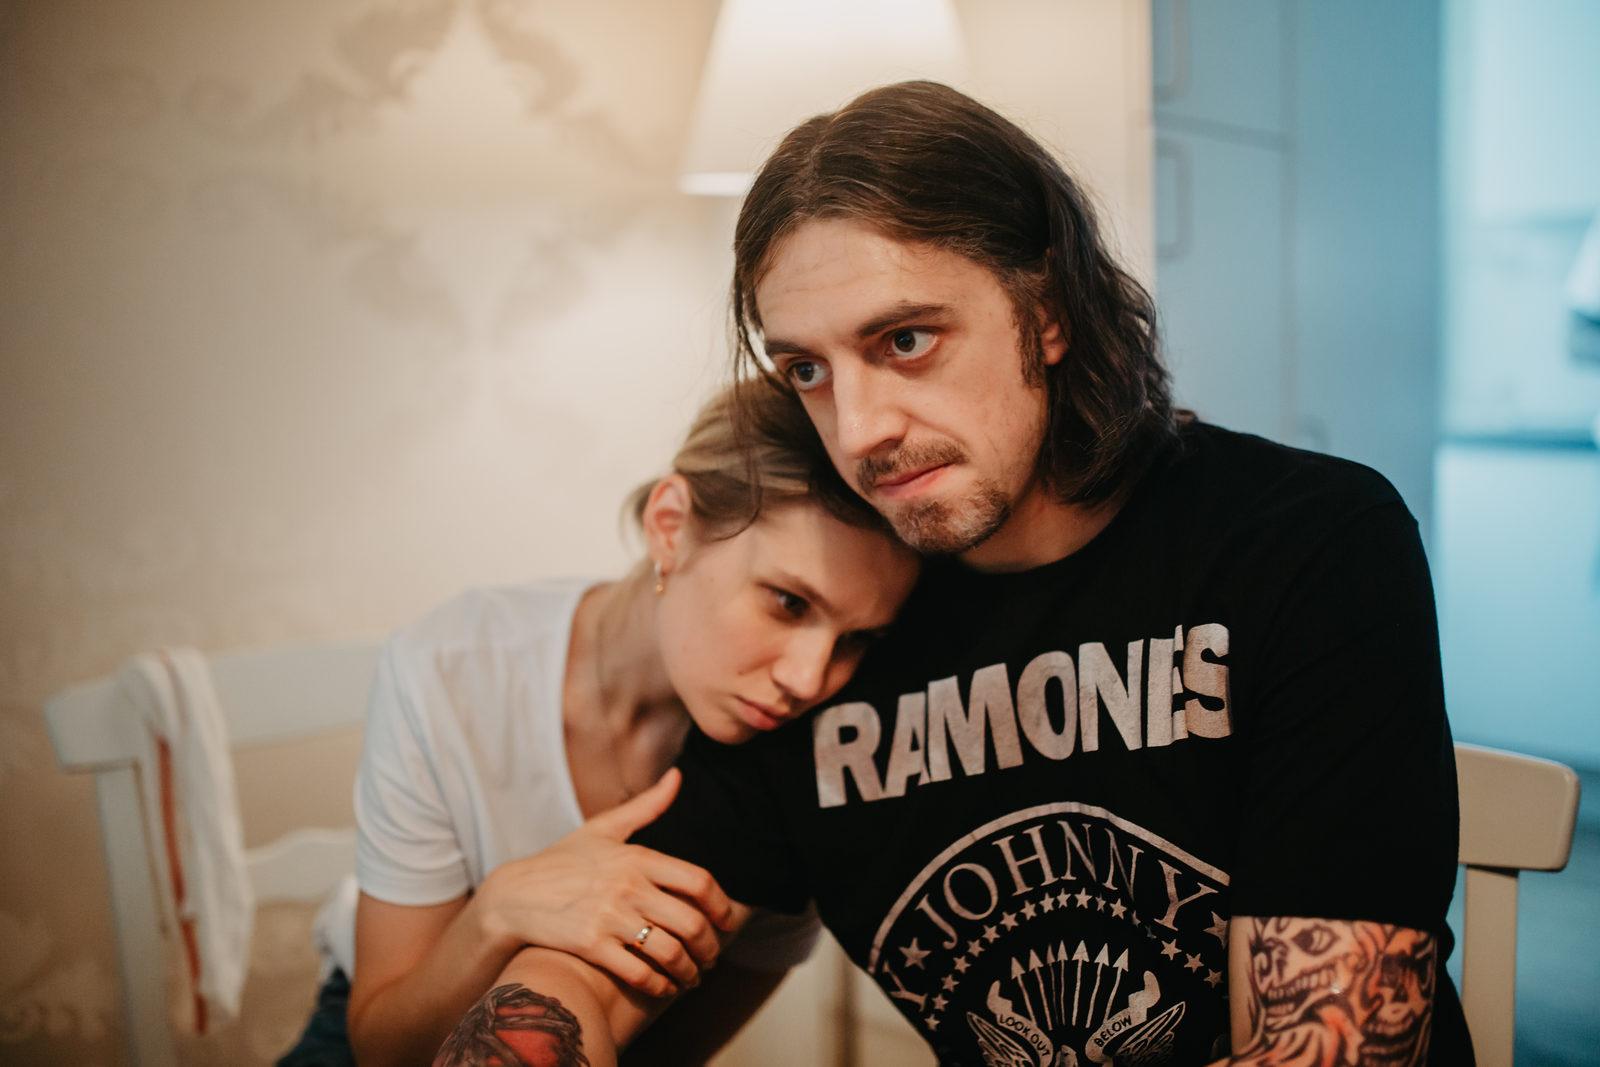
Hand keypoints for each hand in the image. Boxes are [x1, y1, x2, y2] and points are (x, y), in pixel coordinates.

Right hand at [474, 768, 737, 996]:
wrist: (514, 895)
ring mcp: (610, 917)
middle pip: (691, 922)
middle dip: (710, 946)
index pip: (698, 881)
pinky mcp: (592, 946)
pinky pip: (640, 973)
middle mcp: (628, 886)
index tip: (728, 921)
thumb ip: (646, 806)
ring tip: (693, 975)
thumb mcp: (603, 828)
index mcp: (637, 857)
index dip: (722, 906)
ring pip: (670, 952)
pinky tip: (665, 987)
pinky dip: (660, 985)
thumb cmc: (562, 862)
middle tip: (713, 956)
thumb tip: (678, 775)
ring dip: (690, 970)